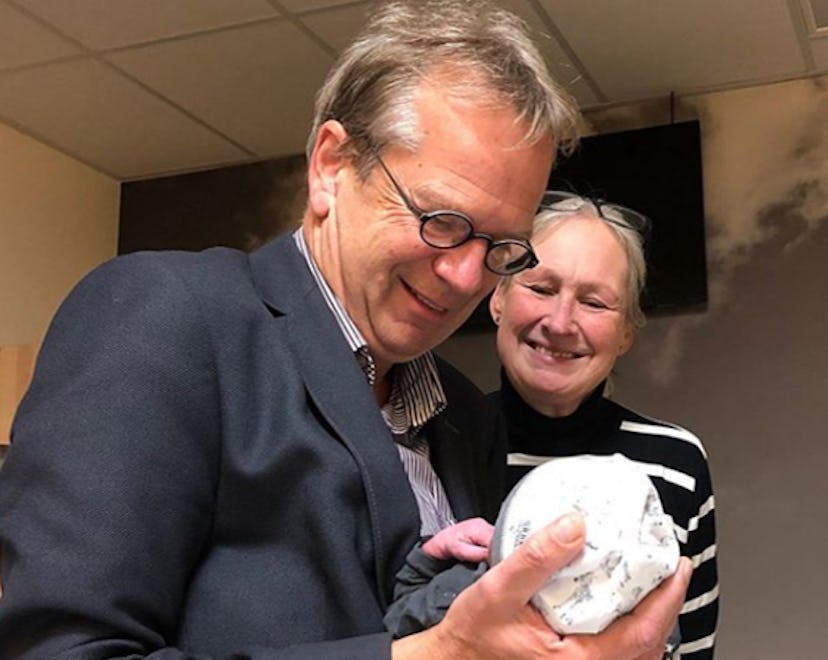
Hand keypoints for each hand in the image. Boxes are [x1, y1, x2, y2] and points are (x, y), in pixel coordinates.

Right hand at [392, 512, 691, 659]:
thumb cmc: (474, 636)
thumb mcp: (499, 591)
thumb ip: (536, 560)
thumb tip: (575, 525)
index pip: (643, 632)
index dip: (667, 598)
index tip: (678, 565)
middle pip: (648, 645)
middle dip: (664, 606)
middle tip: (669, 568)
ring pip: (635, 652)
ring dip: (649, 618)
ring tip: (652, 583)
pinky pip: (616, 652)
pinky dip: (628, 629)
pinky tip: (620, 604)